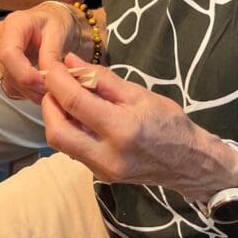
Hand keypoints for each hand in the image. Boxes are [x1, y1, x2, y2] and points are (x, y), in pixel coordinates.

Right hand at [0, 3, 82, 103]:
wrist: (50, 20)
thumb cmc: (55, 22)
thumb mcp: (59, 32)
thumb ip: (51, 54)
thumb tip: (47, 78)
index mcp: (14, 24)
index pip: (9, 53)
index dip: (24, 73)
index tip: (43, 83)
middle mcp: (0, 37)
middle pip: (7, 71)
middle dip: (30, 86)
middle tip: (52, 89)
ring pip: (6, 82)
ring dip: (27, 91)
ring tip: (47, 86)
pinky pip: (8, 87)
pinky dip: (24, 91)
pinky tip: (37, 84)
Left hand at [42, 53, 234, 200]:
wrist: (189, 163)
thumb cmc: (169, 123)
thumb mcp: (139, 94)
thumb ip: (102, 78)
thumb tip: (70, 61)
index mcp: (122, 130)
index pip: (75, 103)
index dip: (57, 81)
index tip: (52, 65)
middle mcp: (108, 156)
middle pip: (56, 132)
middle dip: (48, 103)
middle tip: (54, 83)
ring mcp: (102, 171)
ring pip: (61, 143)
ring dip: (55, 116)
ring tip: (65, 95)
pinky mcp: (100, 175)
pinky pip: (73, 150)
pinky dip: (68, 128)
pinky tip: (77, 113)